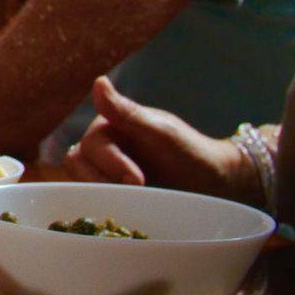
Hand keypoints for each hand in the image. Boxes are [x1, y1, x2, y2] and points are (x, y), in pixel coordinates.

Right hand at [63, 77, 257, 205]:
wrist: (216, 185)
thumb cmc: (193, 155)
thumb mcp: (162, 133)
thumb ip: (127, 113)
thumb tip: (98, 82)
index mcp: (110, 126)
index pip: (91, 144)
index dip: (110, 163)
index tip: (137, 180)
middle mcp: (101, 147)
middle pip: (78, 163)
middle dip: (103, 180)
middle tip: (136, 193)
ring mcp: (103, 171)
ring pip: (78, 181)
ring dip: (100, 193)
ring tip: (130, 204)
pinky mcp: (108, 192)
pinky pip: (90, 198)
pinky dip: (99, 204)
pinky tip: (120, 212)